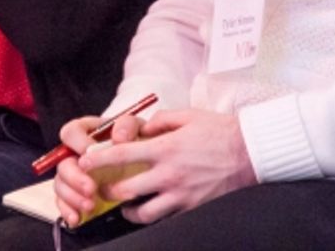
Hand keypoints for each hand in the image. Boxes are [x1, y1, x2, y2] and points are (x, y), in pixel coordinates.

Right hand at [53, 115, 143, 227]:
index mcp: (86, 133)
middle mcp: (76, 154)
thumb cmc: (135, 142)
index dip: (77, 142)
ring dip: (73, 197)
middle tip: (91, 188)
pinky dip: (68, 211)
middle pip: (63, 163)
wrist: (143, 164)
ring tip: (90, 205)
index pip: (71, 132)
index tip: (91, 152)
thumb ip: (128, 125)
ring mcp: (75, 175)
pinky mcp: (76, 194)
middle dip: (74, 177)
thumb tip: (119, 137)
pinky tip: (76, 218)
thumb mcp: (137, 128)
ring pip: (61, 184)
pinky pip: (64, 203)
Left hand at [74, 109, 256, 224]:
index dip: (98, 160)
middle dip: (107, 191)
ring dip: (128, 211)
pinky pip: (165, 219)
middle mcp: (169, 174)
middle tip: (102, 188)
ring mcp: (180, 195)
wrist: (251, 153)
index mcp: (165, 148)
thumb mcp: (189, 116)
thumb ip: (161, 120)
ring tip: (124, 206)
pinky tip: (151, 210)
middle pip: (125, 190)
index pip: (121, 155)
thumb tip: (143, 128)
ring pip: (142, 213)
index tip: (84, 162)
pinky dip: (153, 216)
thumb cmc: (220, 131)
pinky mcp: (192, 208)